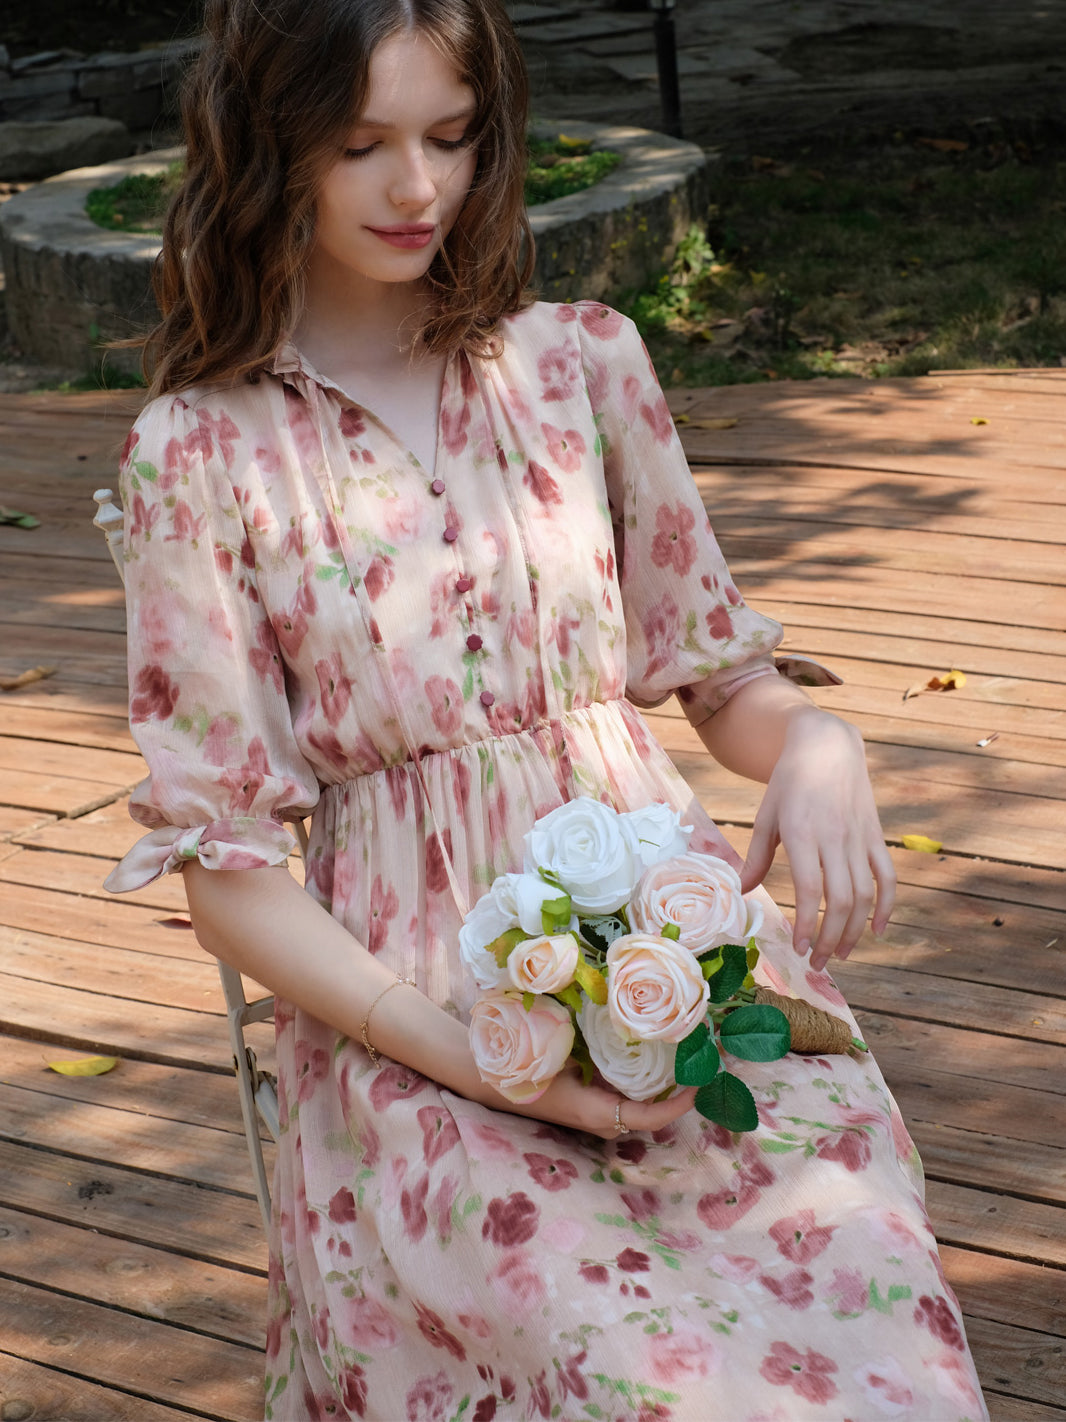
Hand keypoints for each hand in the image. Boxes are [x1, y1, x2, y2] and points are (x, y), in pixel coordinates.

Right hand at [495, 1064, 696, 1140]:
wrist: (500, 1087)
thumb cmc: (530, 1072)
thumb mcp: (559, 1057)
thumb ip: (590, 1047)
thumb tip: (622, 1018)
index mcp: (599, 1113)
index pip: (651, 1117)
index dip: (680, 1103)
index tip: (700, 1080)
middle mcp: (606, 1120)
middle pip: (655, 1112)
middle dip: (681, 1090)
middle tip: (702, 1058)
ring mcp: (602, 1115)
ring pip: (645, 1104)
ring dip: (667, 1085)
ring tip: (689, 1054)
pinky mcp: (598, 1104)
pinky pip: (631, 1096)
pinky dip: (649, 1079)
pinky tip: (660, 1054)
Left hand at [739, 708, 894, 969]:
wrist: (827, 746)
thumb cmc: (790, 782)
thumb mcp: (767, 815)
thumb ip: (756, 856)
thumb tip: (743, 891)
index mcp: (802, 833)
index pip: (809, 889)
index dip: (806, 923)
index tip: (798, 948)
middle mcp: (834, 837)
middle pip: (840, 900)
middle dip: (829, 938)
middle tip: (817, 963)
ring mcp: (858, 837)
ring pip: (865, 894)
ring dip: (854, 930)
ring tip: (840, 953)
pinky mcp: (875, 835)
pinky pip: (887, 876)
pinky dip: (886, 905)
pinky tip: (877, 930)